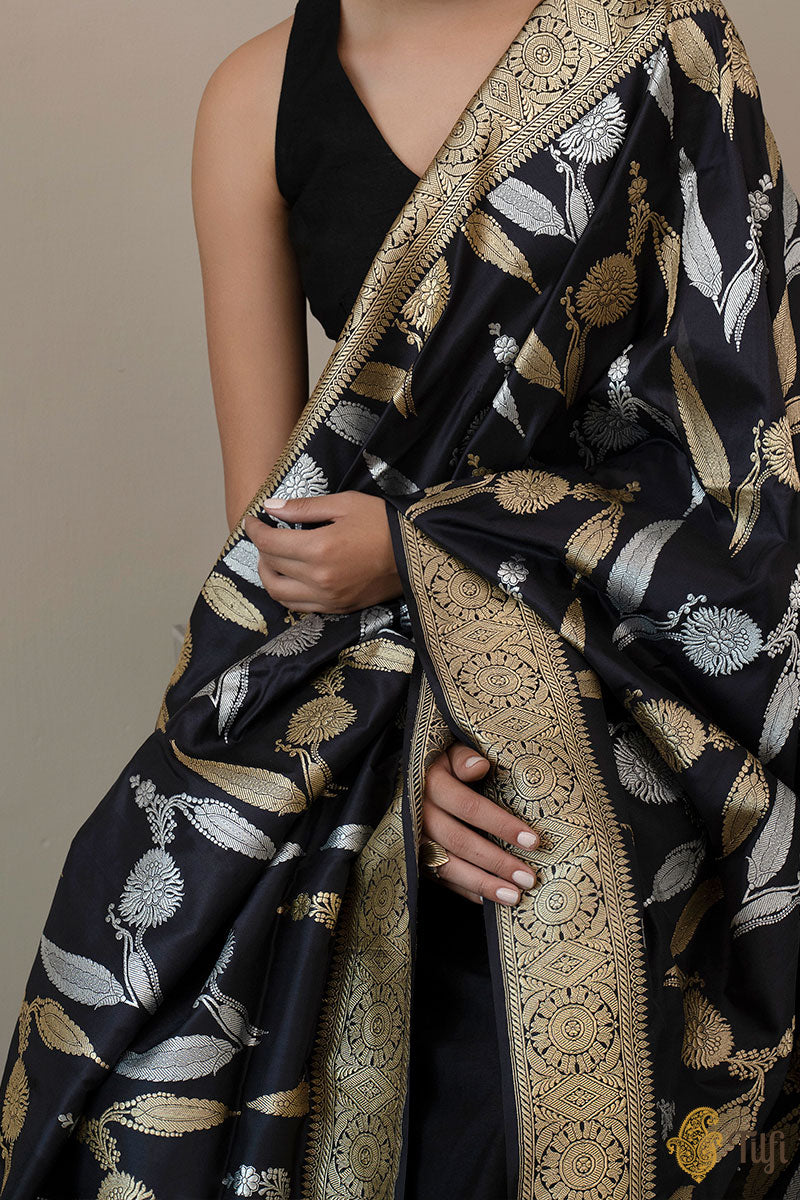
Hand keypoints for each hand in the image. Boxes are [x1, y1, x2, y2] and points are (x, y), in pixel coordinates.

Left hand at [242, 492, 403, 613]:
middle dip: (261, 549)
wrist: (418, 552)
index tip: (252, 520)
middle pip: (272, 567)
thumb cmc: (383, 522)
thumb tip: (270, 507)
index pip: (269, 543)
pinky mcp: (338, 608)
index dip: (254, 530)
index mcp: (319, 550)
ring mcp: (328, 598)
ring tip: (274, 558)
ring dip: (269, 575)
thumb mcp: (344, 504)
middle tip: (264, 535)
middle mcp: (319, 579)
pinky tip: (292, 576)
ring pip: (280, 594)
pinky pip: (300, 606)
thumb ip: (303, 508)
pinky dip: (287, 592)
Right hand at [421, 743, 541, 905]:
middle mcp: (419, 814)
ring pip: (449, 866)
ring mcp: (415, 839)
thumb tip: (480, 766)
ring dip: (483, 883)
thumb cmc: (441, 763)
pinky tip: (489, 901)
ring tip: (514, 897)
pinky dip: (465, 891)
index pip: (469, 808)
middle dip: (497, 861)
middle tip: (529, 877)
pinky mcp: (415, 857)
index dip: (500, 825)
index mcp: (430, 785)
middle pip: (460, 842)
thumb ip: (464, 758)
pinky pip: (440, 879)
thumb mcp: (449, 751)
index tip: (533, 841)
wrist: (408, 777)